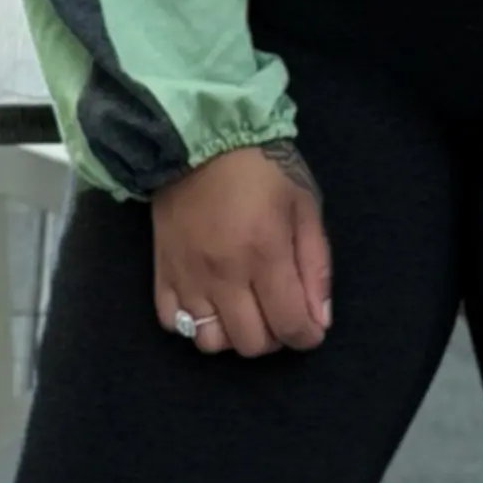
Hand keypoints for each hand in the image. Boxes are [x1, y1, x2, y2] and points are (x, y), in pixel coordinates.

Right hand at [153, 141, 331, 357]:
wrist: (203, 139)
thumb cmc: (264, 168)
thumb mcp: (305, 204)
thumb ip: (316, 264)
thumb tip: (320, 319)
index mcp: (265, 253)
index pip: (289, 325)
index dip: (307, 336)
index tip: (311, 329)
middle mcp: (224, 274)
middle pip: (251, 343)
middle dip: (274, 336)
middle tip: (280, 310)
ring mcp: (188, 277)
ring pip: (210, 343)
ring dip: (234, 334)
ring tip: (246, 308)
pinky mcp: (161, 273)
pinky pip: (172, 324)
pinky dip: (194, 323)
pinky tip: (210, 301)